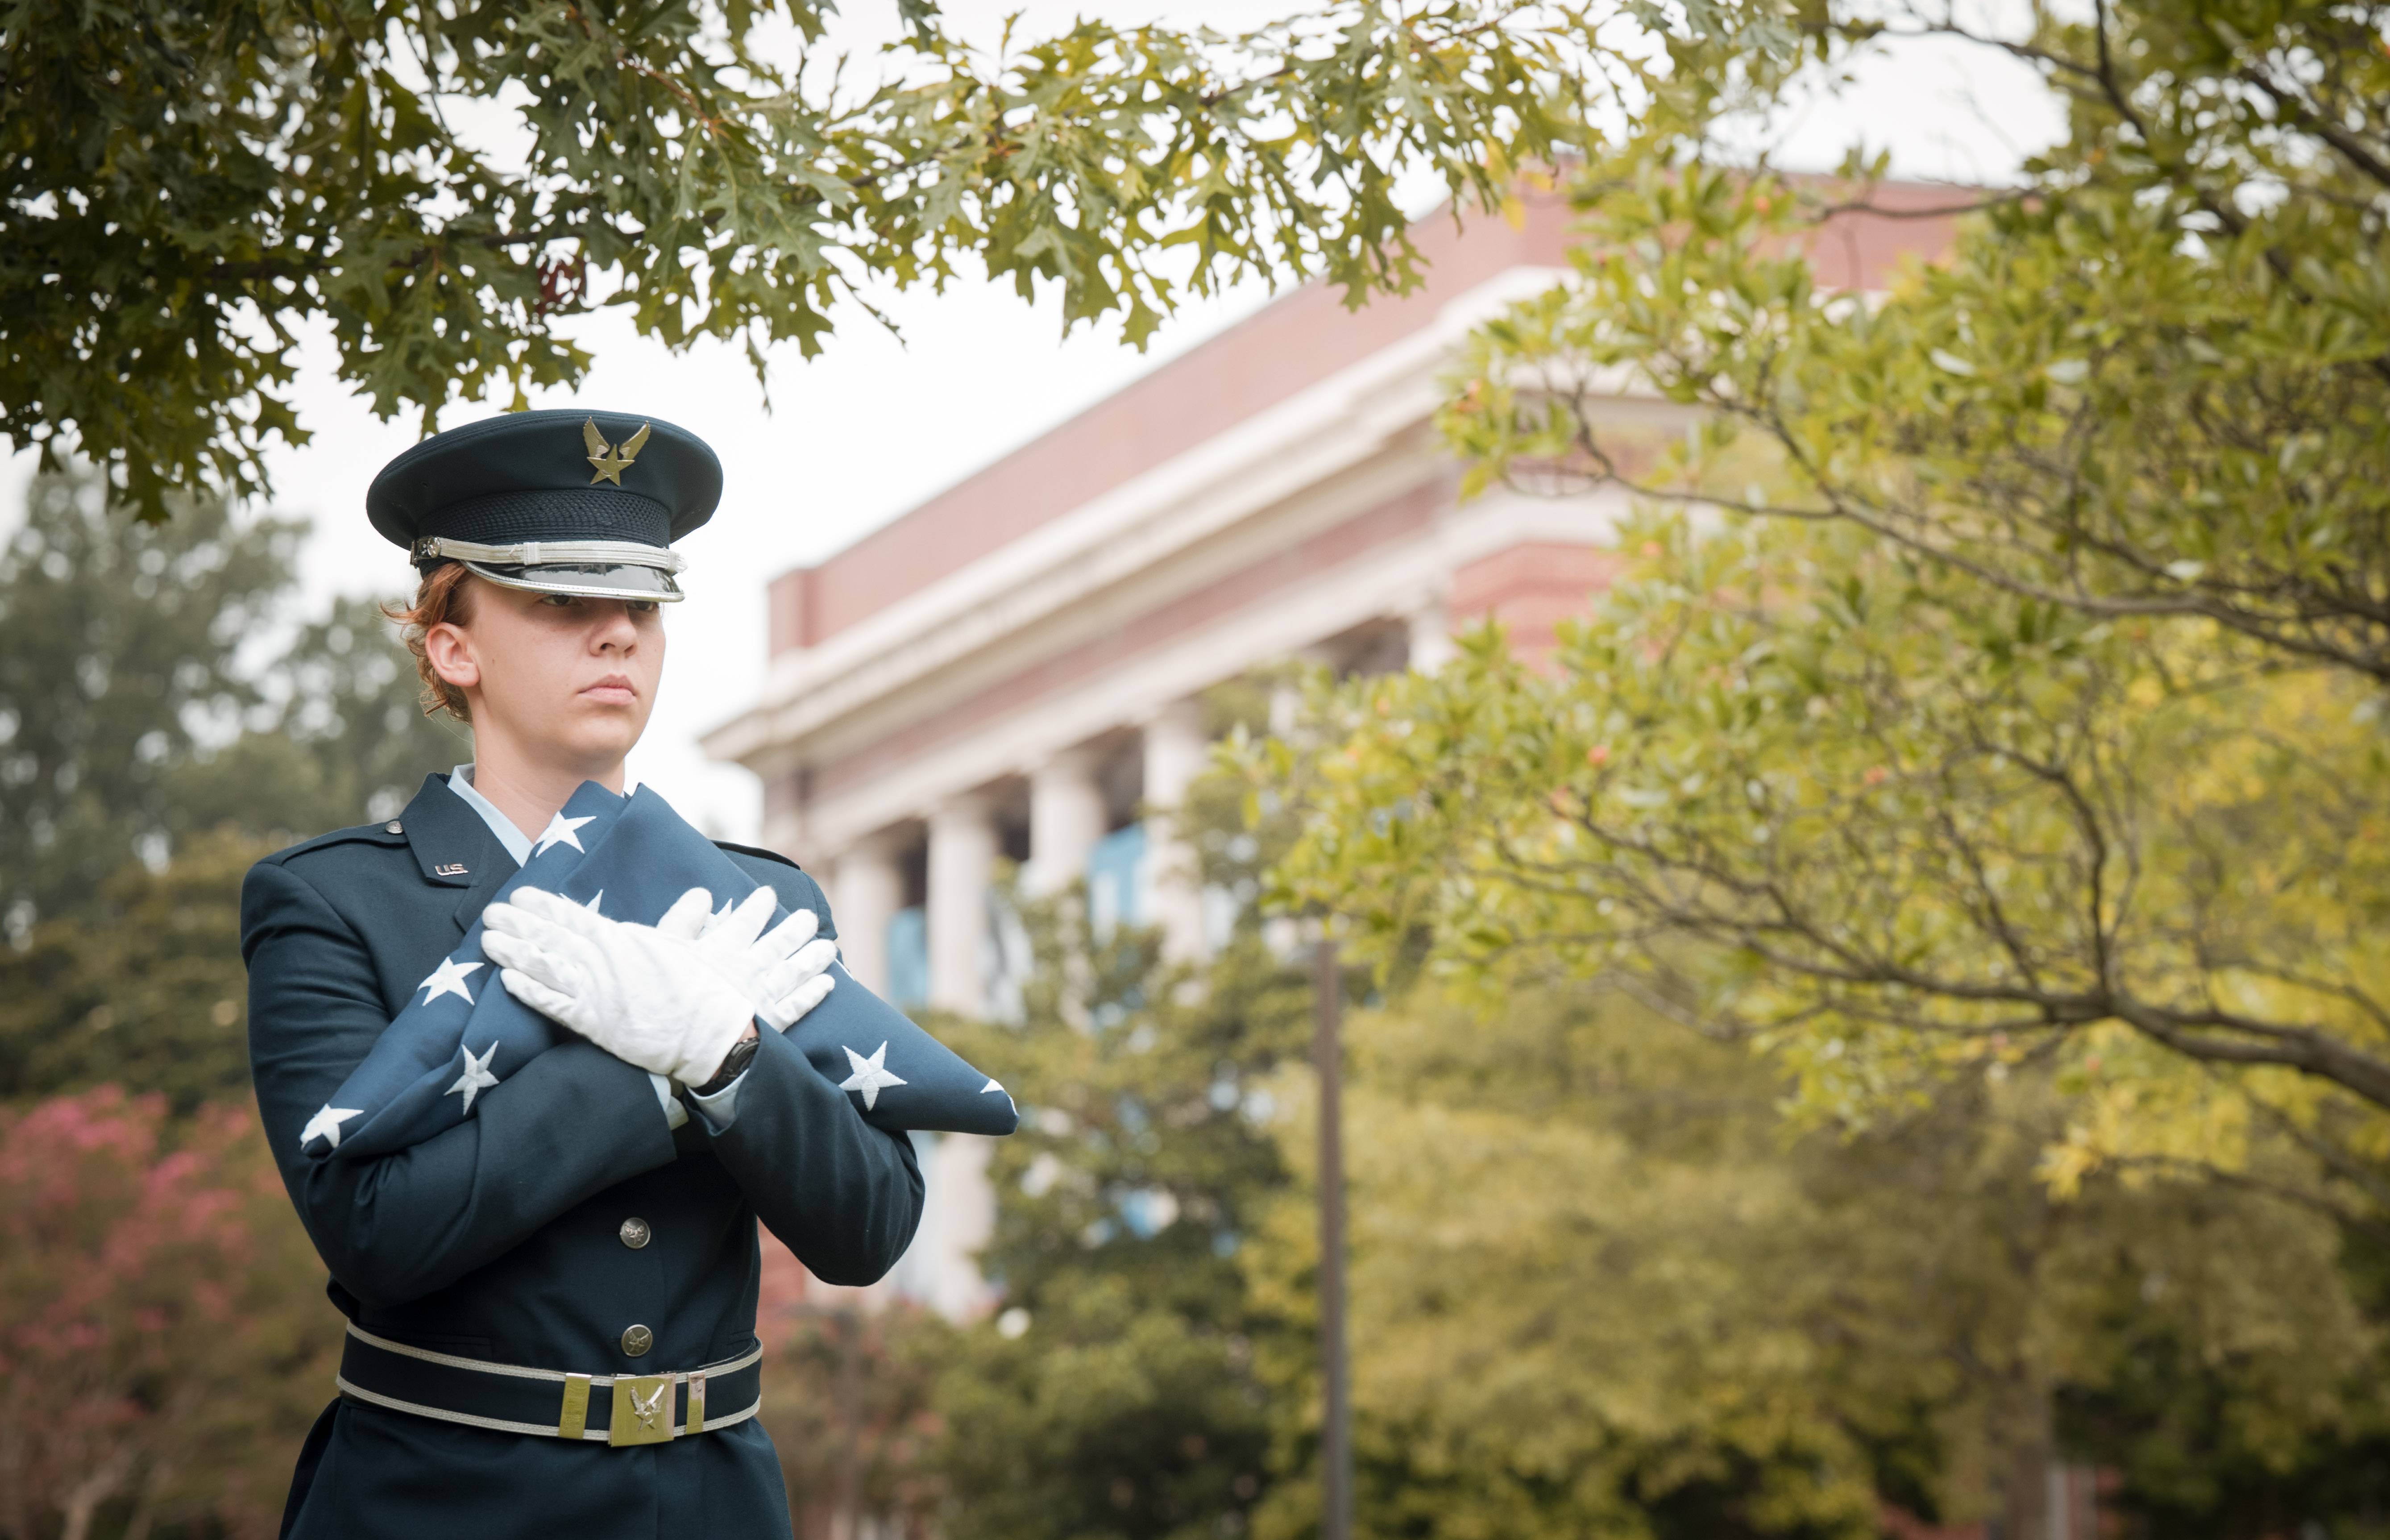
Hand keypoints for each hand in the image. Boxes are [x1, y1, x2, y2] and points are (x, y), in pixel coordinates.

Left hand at [482, 888, 753, 1084]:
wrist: (711, 1031)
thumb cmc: (702, 988)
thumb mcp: (691, 947)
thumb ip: (684, 921)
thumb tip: (702, 895)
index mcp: (624, 939)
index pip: (576, 917)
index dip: (546, 906)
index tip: (521, 894)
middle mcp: (605, 960)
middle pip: (553, 937)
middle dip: (519, 924)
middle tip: (491, 912)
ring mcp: (598, 991)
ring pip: (547, 966)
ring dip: (515, 953)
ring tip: (487, 941)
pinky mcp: (596, 1023)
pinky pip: (555, 1005)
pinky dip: (530, 992)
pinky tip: (507, 981)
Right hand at [655, 886, 838, 1030]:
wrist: (676, 1033)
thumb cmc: (661, 990)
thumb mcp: (664, 945)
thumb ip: (683, 917)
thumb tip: (702, 893)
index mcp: (721, 948)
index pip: (745, 921)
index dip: (758, 906)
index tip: (769, 893)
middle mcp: (748, 968)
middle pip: (779, 943)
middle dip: (797, 929)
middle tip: (810, 918)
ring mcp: (763, 994)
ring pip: (795, 970)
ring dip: (813, 957)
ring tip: (828, 947)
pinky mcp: (771, 1023)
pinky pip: (798, 1005)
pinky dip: (814, 993)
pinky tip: (828, 983)